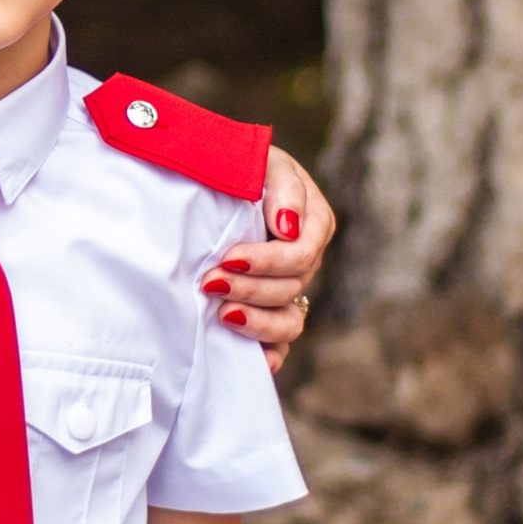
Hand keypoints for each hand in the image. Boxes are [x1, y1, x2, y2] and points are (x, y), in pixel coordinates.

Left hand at [202, 146, 334, 376]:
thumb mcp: (264, 162)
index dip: (266, 261)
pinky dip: (269, 355)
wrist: (216, 183)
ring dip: (257, 324)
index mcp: (313, 224)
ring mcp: (289, 291)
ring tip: (222, 316)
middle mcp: (305, 262)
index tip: (229, 258)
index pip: (299, 254)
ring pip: (289, 323)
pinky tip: (253, 362)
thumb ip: (283, 188)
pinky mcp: (269, 312)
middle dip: (249, 289)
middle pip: (289, 289)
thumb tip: (288, 228)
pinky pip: (279, 345)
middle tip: (210, 283)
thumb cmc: (242, 167)